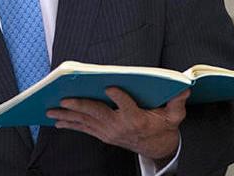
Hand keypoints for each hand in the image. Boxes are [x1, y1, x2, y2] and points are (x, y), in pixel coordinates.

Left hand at [46, 88, 189, 162]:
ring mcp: (109, 132)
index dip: (119, 96)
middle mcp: (119, 126)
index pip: (127, 105)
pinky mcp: (103, 135)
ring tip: (50, 111)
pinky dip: (69, 124)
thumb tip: (184, 88)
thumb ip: (177, 102)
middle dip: (78, 106)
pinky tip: (57, 122)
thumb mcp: (174, 115)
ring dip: (67, 116)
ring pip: (85, 122)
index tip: (110, 86)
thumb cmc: (163, 126)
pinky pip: (84, 129)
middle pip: (97, 113)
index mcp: (136, 118)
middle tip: (63, 100)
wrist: (158, 148)